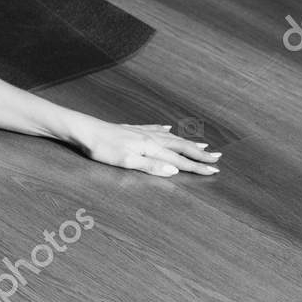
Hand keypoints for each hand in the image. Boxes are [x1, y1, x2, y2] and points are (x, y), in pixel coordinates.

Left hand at [69, 120, 221, 176]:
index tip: (215, 171)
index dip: (197, 167)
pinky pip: (155, 129)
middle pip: (180, 147)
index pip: (180, 159)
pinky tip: (169, 129)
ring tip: (203, 145)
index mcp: (151, 148)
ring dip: (188, 143)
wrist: (83, 129)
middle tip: (218, 158)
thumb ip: (150, 166)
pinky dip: (166, 131)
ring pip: (171, 138)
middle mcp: (150, 138)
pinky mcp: (131, 129)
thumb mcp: (125, 161)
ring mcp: (141, 132)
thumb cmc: (101, 147)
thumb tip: (175, 170)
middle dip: (200, 154)